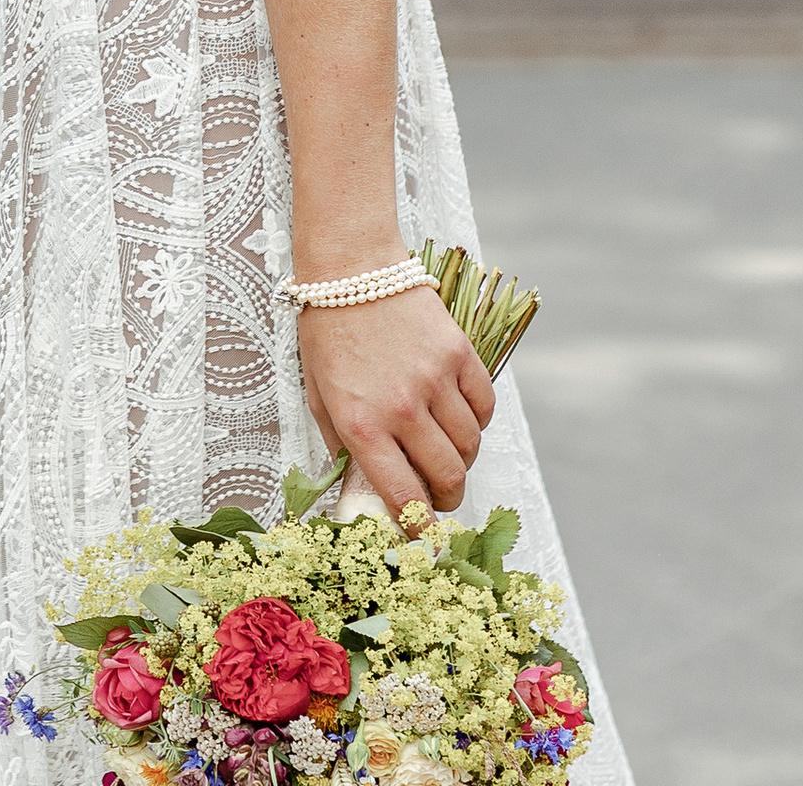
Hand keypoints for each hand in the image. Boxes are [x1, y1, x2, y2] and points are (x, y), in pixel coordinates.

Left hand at [300, 284, 495, 522]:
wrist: (350, 266)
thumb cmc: (327, 331)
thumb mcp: (318, 393)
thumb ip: (341, 444)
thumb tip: (363, 489)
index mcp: (361, 422)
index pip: (404, 498)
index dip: (418, 528)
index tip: (422, 535)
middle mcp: (402, 407)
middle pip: (448, 478)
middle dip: (445, 498)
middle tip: (436, 494)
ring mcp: (435, 380)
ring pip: (470, 447)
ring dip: (461, 459)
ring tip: (442, 449)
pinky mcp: (460, 355)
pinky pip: (484, 409)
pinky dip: (476, 421)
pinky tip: (456, 414)